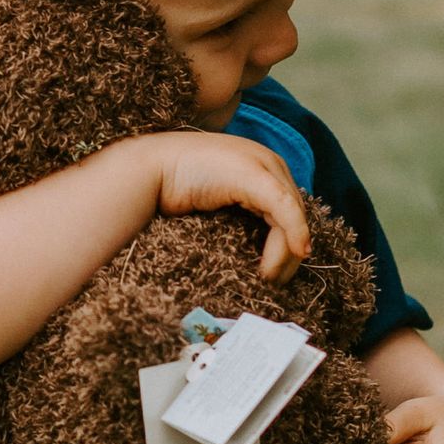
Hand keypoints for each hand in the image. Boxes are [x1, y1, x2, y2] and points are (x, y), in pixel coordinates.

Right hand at [142, 132, 310, 283]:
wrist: (148, 171)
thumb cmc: (174, 189)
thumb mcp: (217, 205)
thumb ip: (239, 215)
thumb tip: (254, 250)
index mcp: (261, 167)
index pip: (288, 209)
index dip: (288, 241)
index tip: (277, 272)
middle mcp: (267, 162)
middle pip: (295, 212)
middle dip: (289, 251)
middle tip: (275, 280)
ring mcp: (262, 165)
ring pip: (292, 213)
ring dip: (286, 250)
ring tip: (270, 276)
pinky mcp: (254, 174)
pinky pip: (283, 207)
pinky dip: (293, 231)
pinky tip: (295, 252)